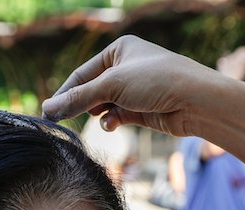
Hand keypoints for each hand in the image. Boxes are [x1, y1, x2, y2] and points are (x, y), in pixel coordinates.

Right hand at [40, 36, 223, 136]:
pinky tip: (112, 124)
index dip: (64, 93)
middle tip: (62, 121)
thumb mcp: (112, 86)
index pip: (81, 74)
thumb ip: (78, 99)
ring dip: (97, 114)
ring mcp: (133, 90)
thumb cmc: (157, 81)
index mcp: (118, 50)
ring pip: (102, 105)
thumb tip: (48, 109)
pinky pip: (116, 116)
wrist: (196, 101)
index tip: (48, 113)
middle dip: (80, 105)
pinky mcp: (141, 109)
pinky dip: (111, 121)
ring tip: (98, 118)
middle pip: (90, 90)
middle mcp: (125, 67)